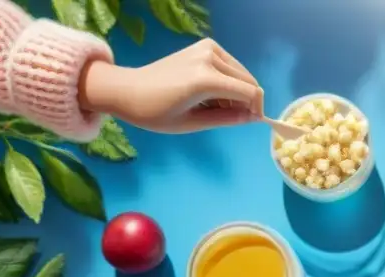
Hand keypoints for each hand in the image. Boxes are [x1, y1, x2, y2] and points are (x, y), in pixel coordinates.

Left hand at [79, 39, 263, 132]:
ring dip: (237, 92)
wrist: (128, 90)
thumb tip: (252, 118)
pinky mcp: (205, 46)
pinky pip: (230, 66)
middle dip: (246, 102)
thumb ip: (227, 119)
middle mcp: (209, 58)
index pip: (250, 92)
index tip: (249, 122)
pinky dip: (229, 81)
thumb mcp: (193, 123)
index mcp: (206, 79)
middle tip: (229, 117)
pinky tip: (212, 93)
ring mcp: (207, 48)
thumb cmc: (156, 113)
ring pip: (241, 74)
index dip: (256, 110)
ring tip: (216, 106)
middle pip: (248, 82)